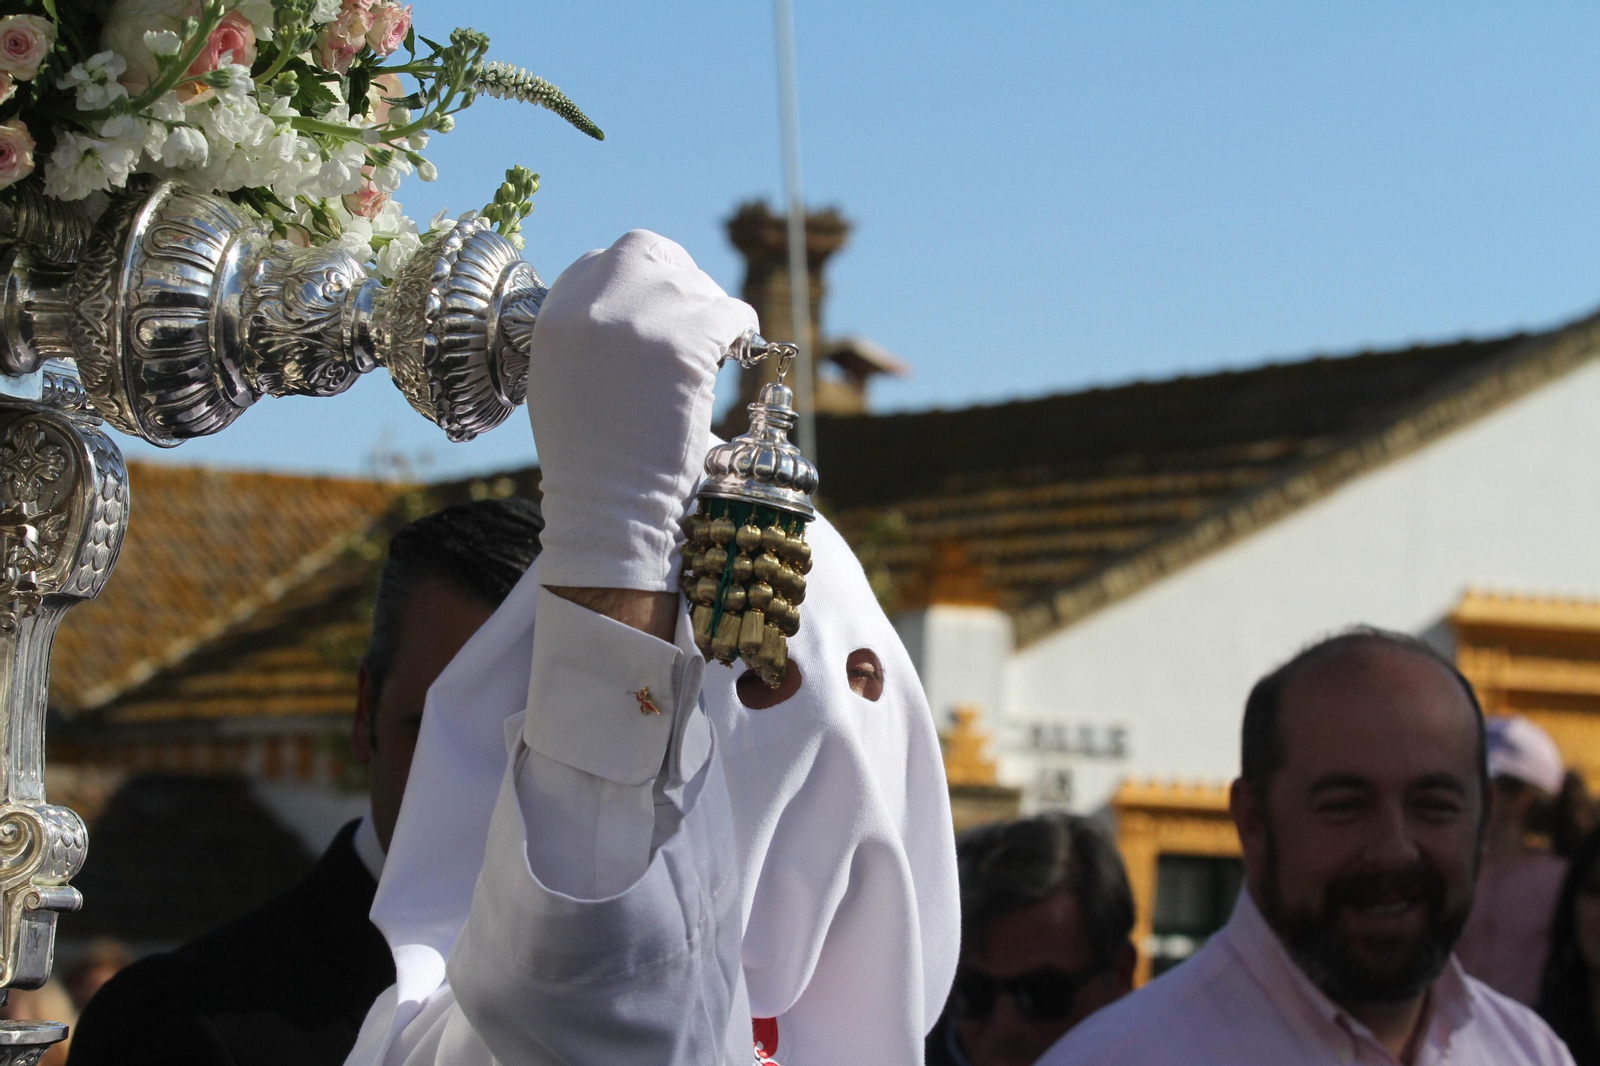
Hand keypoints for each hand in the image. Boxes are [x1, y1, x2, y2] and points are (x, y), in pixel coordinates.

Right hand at [526, 230, 757, 593]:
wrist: (607, 509)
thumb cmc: (591, 465)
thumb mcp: (563, 384)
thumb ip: (588, 338)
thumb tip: (635, 315)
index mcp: (554, 315)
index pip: (602, 261)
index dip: (640, 280)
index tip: (662, 307)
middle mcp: (590, 305)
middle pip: (647, 253)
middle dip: (679, 278)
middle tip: (699, 317)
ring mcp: (637, 320)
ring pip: (695, 284)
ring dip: (711, 312)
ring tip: (716, 351)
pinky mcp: (683, 342)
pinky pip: (730, 312)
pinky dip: (740, 329)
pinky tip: (737, 355)